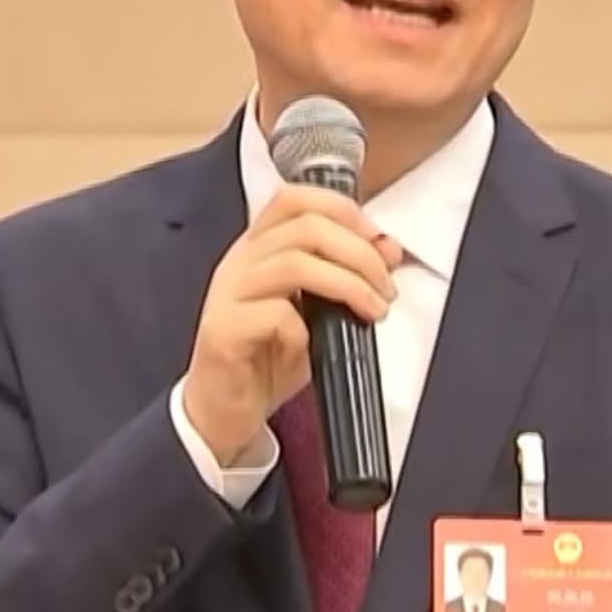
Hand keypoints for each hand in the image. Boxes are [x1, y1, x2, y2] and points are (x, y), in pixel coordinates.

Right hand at [181, 184, 402, 465]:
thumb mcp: (321, 314)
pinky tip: (313, 348)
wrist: (224, 412)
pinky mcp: (223, 332)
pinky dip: (306, 329)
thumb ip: (350, 276)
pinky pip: (275, 314)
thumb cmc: (270, 358)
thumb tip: (388, 248)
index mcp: (259, 248)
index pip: (294, 199)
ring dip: (347, 285)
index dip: (342, 210)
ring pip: (293, 263)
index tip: (377, 240)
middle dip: (358, 253)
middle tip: (385, 287)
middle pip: (304, 227)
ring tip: (372, 311)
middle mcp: (239, 261)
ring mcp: (227, 295)